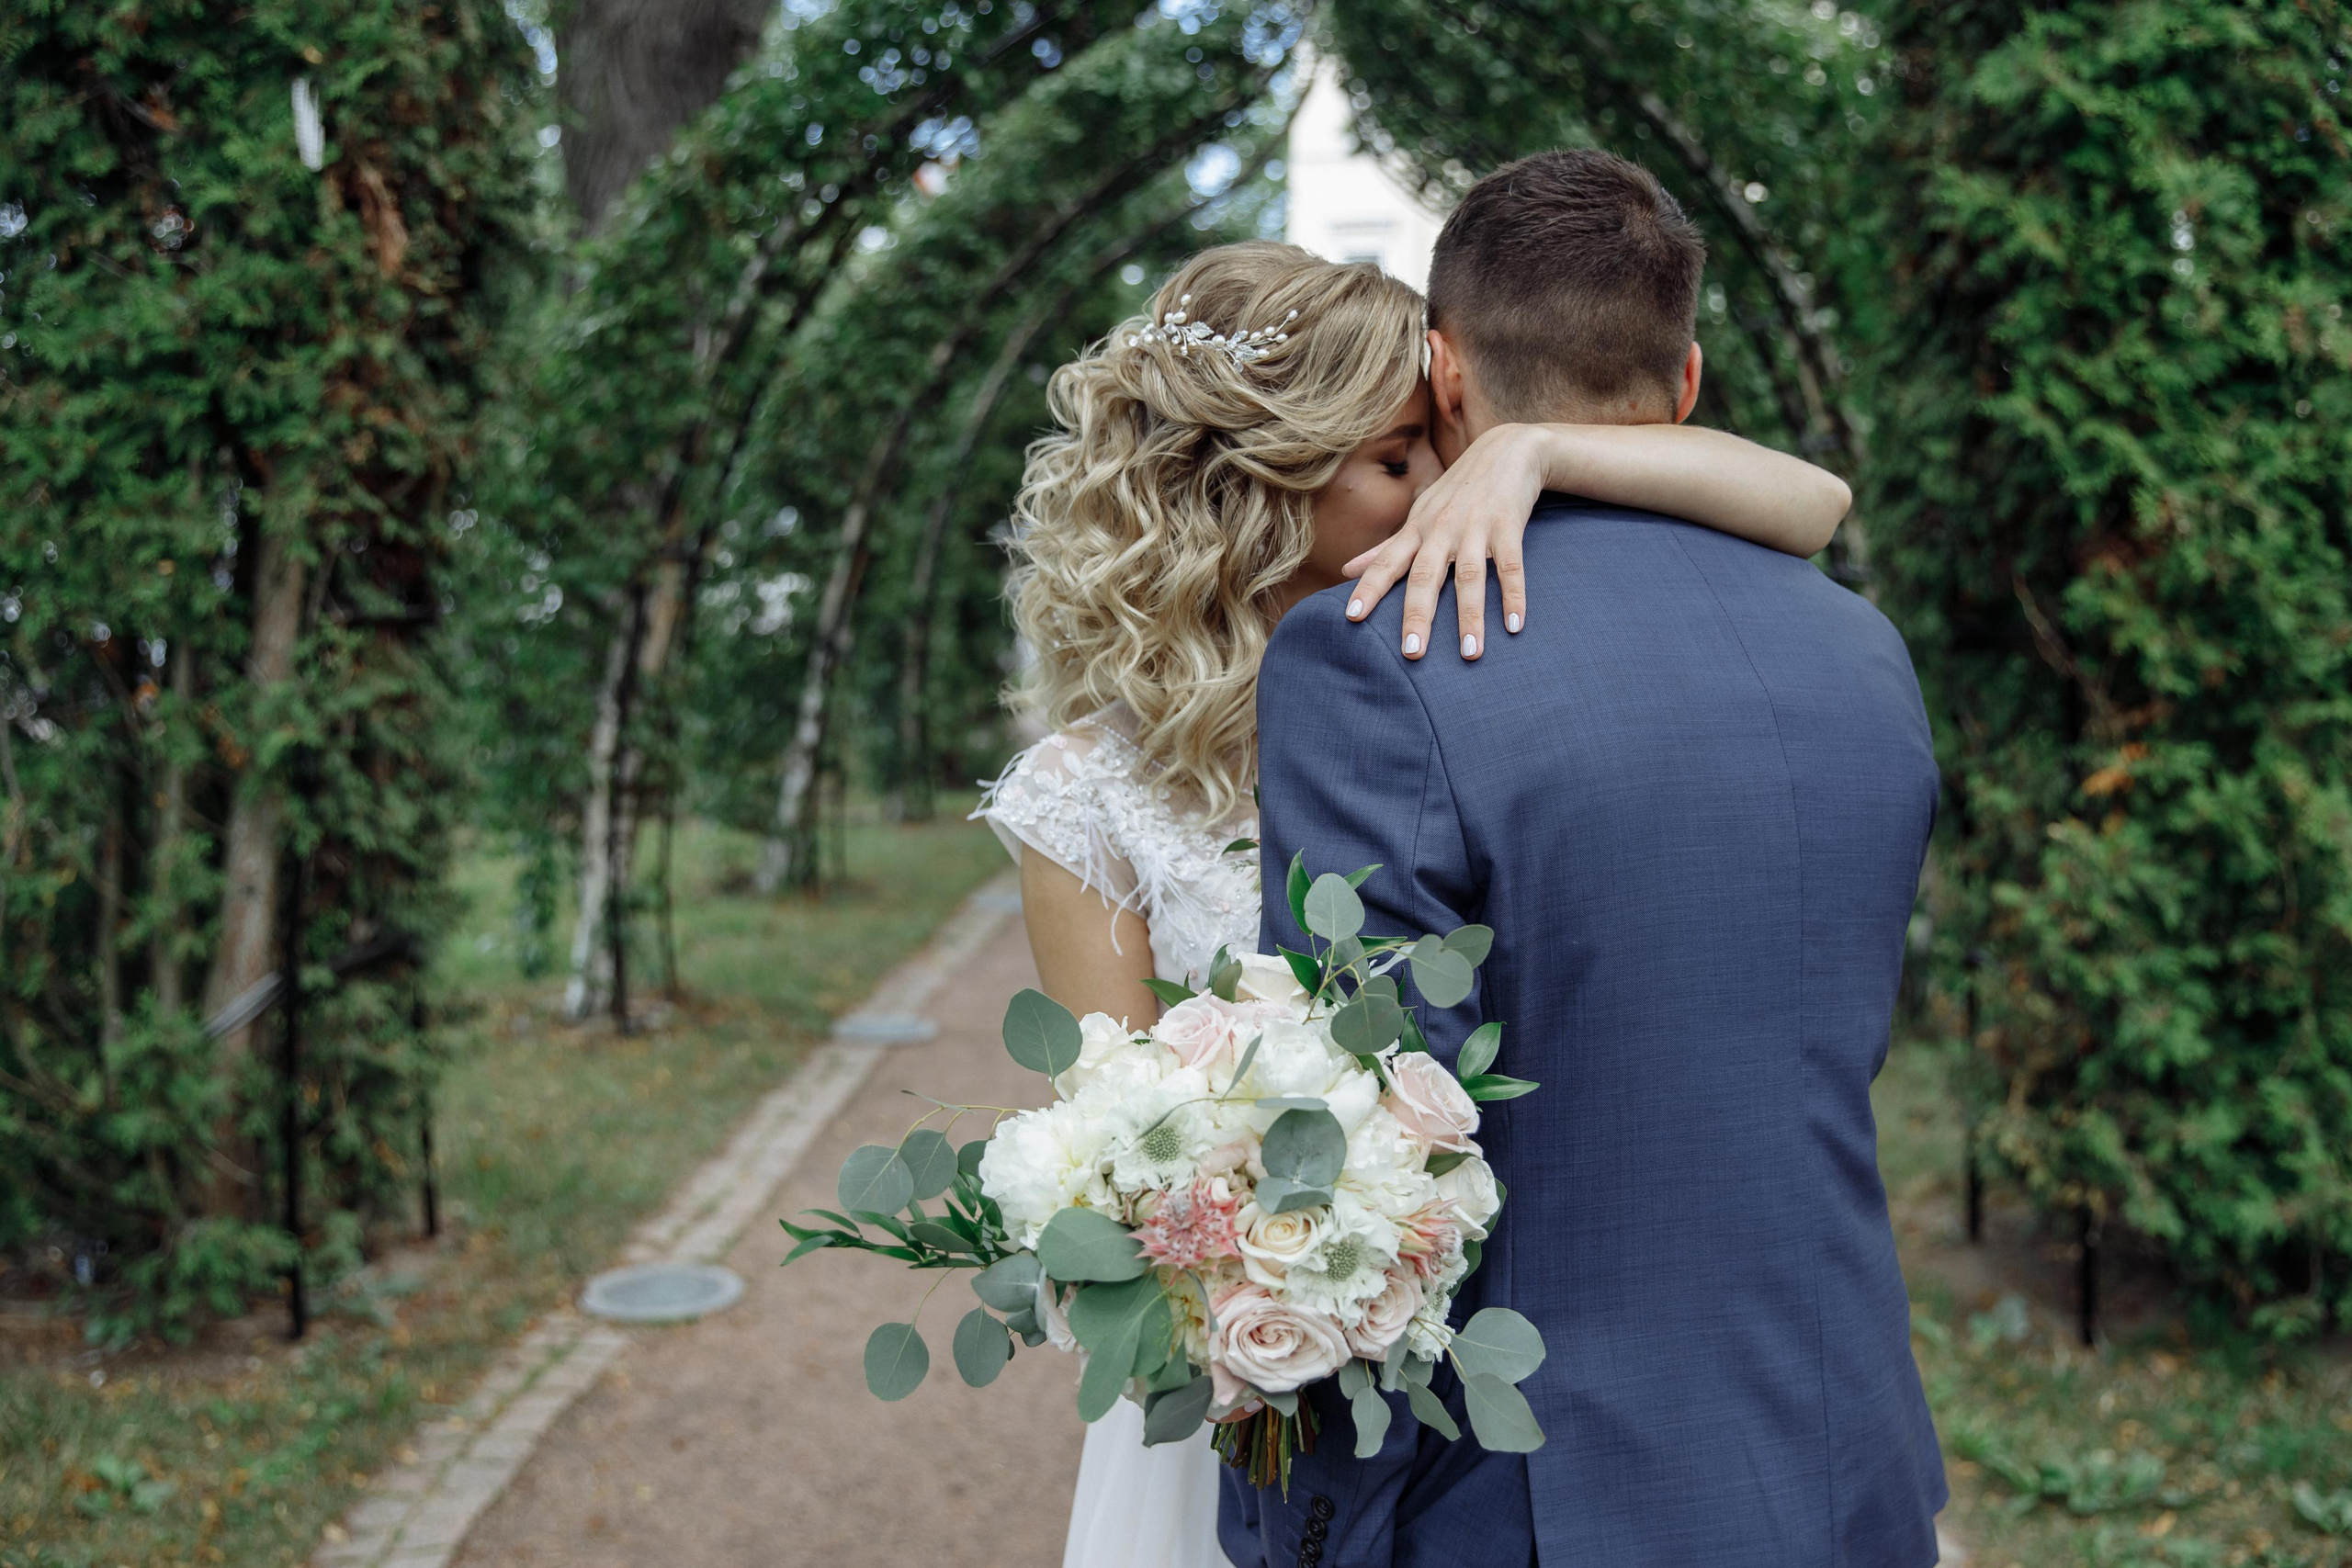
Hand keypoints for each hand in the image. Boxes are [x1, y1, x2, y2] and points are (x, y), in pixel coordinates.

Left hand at [1341, 423, 1546, 660]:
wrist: (1507, 450)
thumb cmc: (1456, 491)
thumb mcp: (1418, 515)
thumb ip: (1385, 548)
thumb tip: (1346, 570)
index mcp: (1417, 530)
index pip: (1387, 563)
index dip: (1369, 588)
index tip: (1351, 618)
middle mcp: (1442, 530)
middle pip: (1426, 575)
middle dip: (1418, 614)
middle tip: (1412, 653)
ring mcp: (1476, 528)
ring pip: (1470, 576)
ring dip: (1470, 616)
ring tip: (1470, 654)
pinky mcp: (1509, 527)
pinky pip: (1511, 567)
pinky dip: (1513, 596)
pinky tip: (1514, 627)